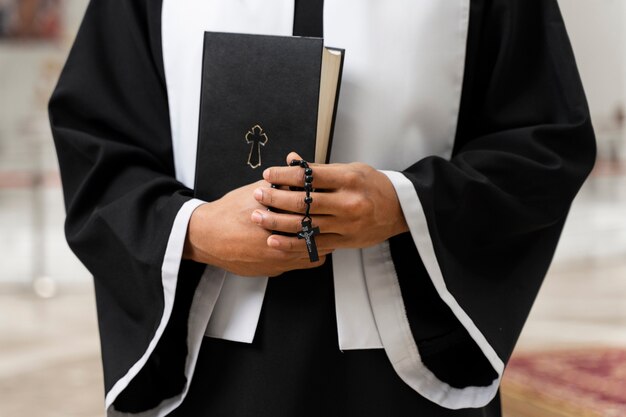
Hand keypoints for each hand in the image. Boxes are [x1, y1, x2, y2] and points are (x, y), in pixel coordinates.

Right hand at [183, 180, 327, 276]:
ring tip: (326, 235)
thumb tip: (300, 167)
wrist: (205, 236)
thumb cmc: (229, 213)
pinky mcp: (271, 270)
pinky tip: (308, 248)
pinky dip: (306, 256)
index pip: (312, 218)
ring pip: (310, 255)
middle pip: (316, 239)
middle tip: (334, 222)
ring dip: (319, 245)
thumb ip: (280, 183)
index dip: (325, 212)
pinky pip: (298, 266)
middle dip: (327, 230)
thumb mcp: (255, 191)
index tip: (331, 206)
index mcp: (276, 223)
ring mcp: (276, 261)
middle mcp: (278, 245)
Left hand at [251, 152, 408, 252]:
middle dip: (275, 198)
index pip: (308, 176)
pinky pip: (314, 244)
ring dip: (277, 222)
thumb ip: (320, 169)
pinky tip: (274, 241)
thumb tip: (291, 160)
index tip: (268, 174)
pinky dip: (292, 244)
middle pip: (303, 202)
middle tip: (258, 195)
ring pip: (305, 225)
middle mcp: (348, 202)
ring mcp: (346, 225)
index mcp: (348, 179)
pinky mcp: (345, 241)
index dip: (284, 175)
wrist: (400, 209)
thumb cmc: (373, 185)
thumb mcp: (350, 169)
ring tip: (258, 216)